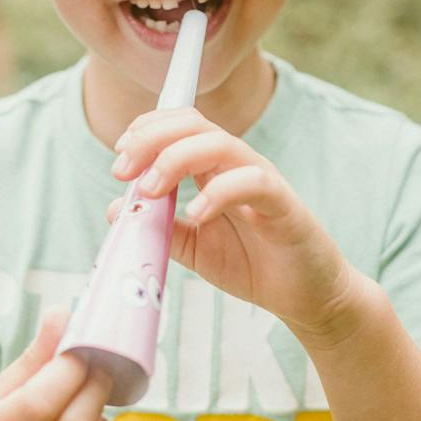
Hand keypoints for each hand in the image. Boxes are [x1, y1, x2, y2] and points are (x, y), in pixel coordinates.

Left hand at [110, 108, 365, 345]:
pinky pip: (254, 181)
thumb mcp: (193, 248)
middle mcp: (236, 165)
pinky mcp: (284, 204)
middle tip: (123, 170)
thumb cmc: (252, 264)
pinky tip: (196, 214)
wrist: (304, 296)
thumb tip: (117, 208)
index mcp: (213, 169)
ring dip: (176, 158)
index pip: (179, 125)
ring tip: (152, 189)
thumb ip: (159, 227)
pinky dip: (220, 191)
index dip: (145, 131)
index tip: (119, 160)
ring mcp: (262, 179)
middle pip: (193, 124)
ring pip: (220, 143)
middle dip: (151, 138)